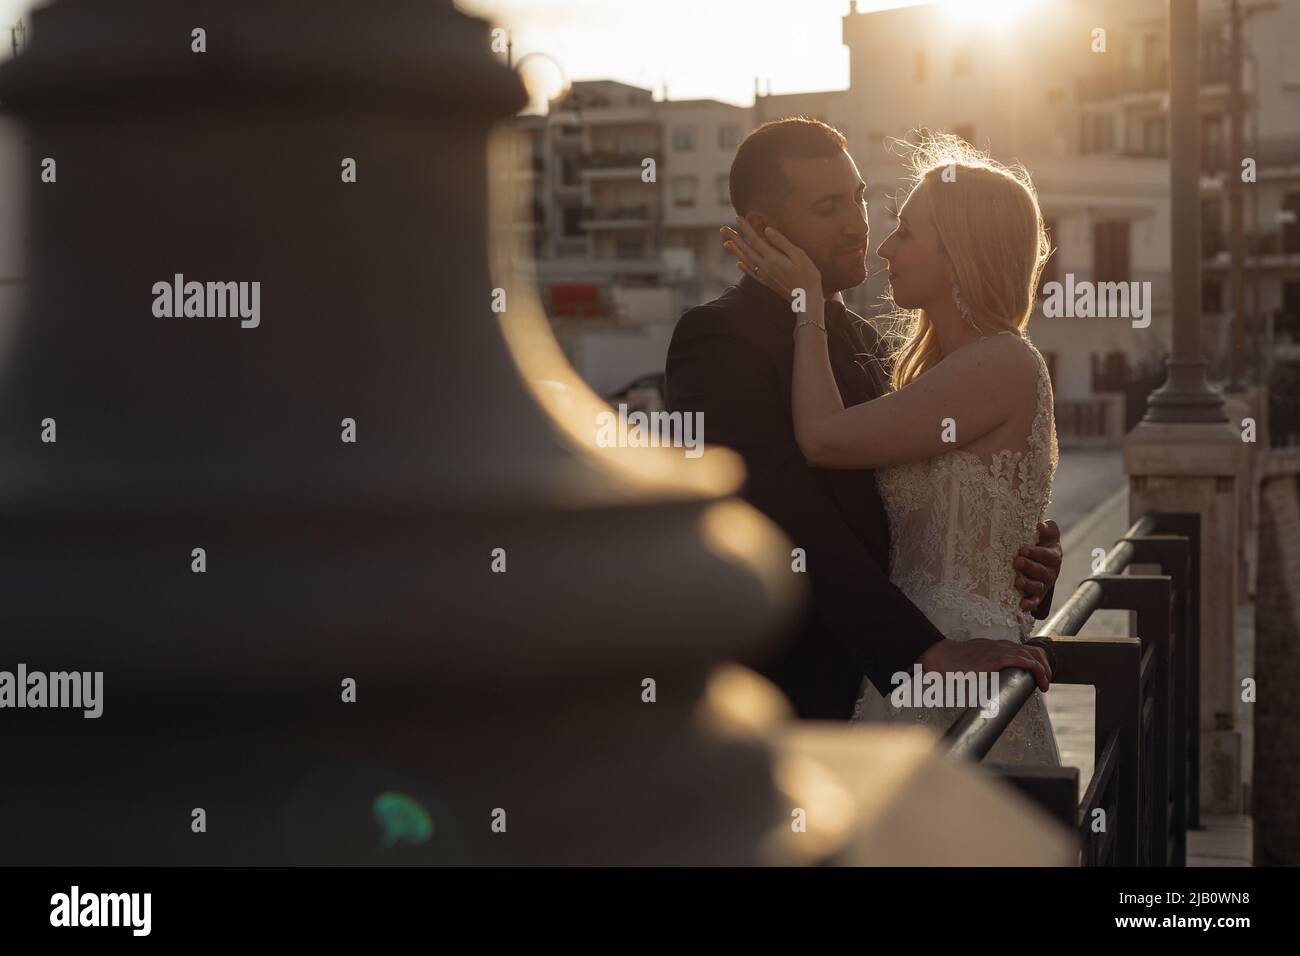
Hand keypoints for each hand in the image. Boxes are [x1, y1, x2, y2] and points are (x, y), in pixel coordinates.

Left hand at [720, 217, 822, 306]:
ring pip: (746, 260)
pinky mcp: (767, 282)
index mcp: (772, 258)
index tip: (737, 217)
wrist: (807, 301)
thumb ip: (782, 242)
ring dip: (735, 251)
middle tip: (722, 229)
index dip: (745, 228)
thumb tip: (767, 230)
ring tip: (726, 242)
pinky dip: (744, 267)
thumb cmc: (808, 276)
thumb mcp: (799, 255)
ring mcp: (765, 276)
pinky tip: (738, 263)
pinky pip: (751, 273)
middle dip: (734, 238)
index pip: (755, 239)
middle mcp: (765, 267)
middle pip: (746, 249)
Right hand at [919, 637, 1051, 691]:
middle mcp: (1002, 645)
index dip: (1036, 661)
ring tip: (1045, 684)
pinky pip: (1024, 661)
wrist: (941, 656)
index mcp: (996, 646)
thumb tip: (988, 686)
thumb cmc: (953, 663)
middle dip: (1045, 666)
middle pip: (1033, 651)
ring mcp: (1000, 650)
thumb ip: (985, 670)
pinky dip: (1036, 670)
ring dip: (1043, 670)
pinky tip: (1040, 679)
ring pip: (1032, 656)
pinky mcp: (998, 658)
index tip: (1039, 675)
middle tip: (1045, 682)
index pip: (1024, 650)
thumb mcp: (974, 663)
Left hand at [1014, 519, 1060, 612]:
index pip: (1048, 556)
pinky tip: (1021, 605)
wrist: (1039, 560)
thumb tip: (1041, 525)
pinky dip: (1029, 604)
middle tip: (1017, 561)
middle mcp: (1050, 573)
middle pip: (1043, 572)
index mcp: (1053, 557)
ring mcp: (1043, 585)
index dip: (1036, 553)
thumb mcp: (1048, 535)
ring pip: (1038, 587)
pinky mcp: (1036, 596)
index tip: (1023, 550)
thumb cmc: (1041, 545)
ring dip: (1028, 585)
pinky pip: (1034, 602)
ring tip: (1018, 581)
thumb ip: (1049, 528)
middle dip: (1030, 567)